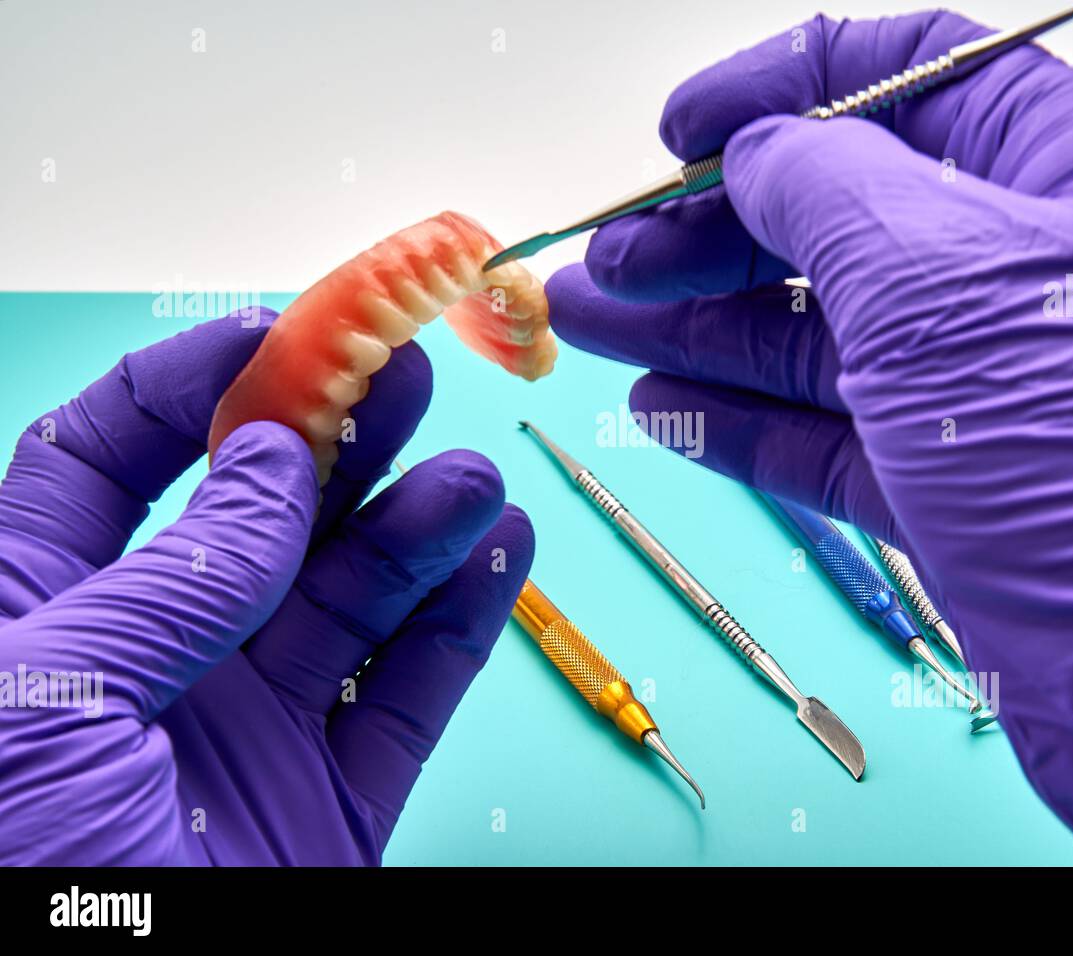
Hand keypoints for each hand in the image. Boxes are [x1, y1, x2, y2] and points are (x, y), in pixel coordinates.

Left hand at [0, 310, 532, 863]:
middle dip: (332, 437)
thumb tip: (265, 467)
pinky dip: (464, 621)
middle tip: (407, 373)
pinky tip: (502, 553)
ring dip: (418, 526)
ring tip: (470, 477)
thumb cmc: (10, 884)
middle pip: (255, 516)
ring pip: (352, 599)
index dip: (188, 386)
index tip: (278, 333)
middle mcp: (148, 662)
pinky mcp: (328, 802)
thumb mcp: (47, 697)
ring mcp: (246, 731)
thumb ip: (172, 575)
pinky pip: (409, 695)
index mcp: (34, 622)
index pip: (103, 463)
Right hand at [545, 11, 1072, 864]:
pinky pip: (821, 436)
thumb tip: (752, 155)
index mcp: (1055, 172)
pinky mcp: (947, 486)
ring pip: (812, 335)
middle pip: (834, 217)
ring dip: (694, 325)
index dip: (782, 85)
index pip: (905, 78)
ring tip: (590, 321)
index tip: (680, 130)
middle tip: (610, 259)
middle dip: (709, 230)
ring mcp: (978, 386)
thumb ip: (824, 188)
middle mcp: (1016, 273)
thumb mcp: (938, 274)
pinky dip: (739, 422)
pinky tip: (660, 408)